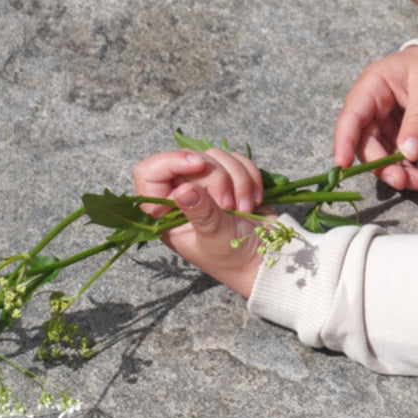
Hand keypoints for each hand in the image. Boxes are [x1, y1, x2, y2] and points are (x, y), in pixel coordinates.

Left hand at [132, 147, 266, 298]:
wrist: (268, 260)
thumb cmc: (234, 259)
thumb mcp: (215, 238)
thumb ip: (201, 212)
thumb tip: (184, 190)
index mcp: (166, 212)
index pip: (149, 173)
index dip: (171, 161)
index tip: (200, 164)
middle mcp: (182, 195)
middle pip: (191, 159)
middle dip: (218, 176)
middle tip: (228, 205)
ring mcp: (207, 185)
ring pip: (218, 156)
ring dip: (239, 179)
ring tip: (244, 207)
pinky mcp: (231, 179)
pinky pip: (238, 160)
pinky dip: (251, 176)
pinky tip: (254, 200)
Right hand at [334, 46, 417, 191]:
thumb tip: (408, 153)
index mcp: (371, 88)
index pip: (351, 117)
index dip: (344, 142)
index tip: (342, 165)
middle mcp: (373, 109)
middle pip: (366, 144)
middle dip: (381, 166)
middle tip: (401, 180)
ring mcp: (385, 126)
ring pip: (381, 157)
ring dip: (397, 173)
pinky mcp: (399, 138)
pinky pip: (398, 161)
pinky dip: (409, 172)